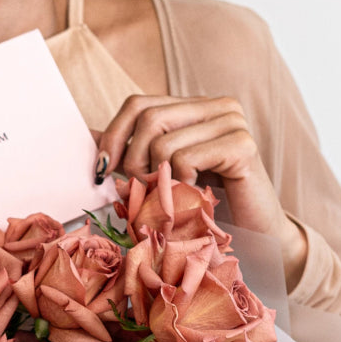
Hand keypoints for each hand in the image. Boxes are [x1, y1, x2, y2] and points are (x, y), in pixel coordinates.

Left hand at [96, 94, 308, 290]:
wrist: (255, 237)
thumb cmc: (204, 209)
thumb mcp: (159, 177)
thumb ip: (128, 154)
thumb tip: (85, 136)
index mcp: (194, 108)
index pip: (138, 104)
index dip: (113, 136)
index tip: (102, 172)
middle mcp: (216, 106)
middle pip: (148, 118)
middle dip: (132, 161)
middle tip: (140, 192)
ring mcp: (233, 122)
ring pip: (164, 142)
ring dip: (157, 180)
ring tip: (171, 200)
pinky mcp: (243, 145)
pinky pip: (186, 159)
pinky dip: (180, 185)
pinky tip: (195, 198)